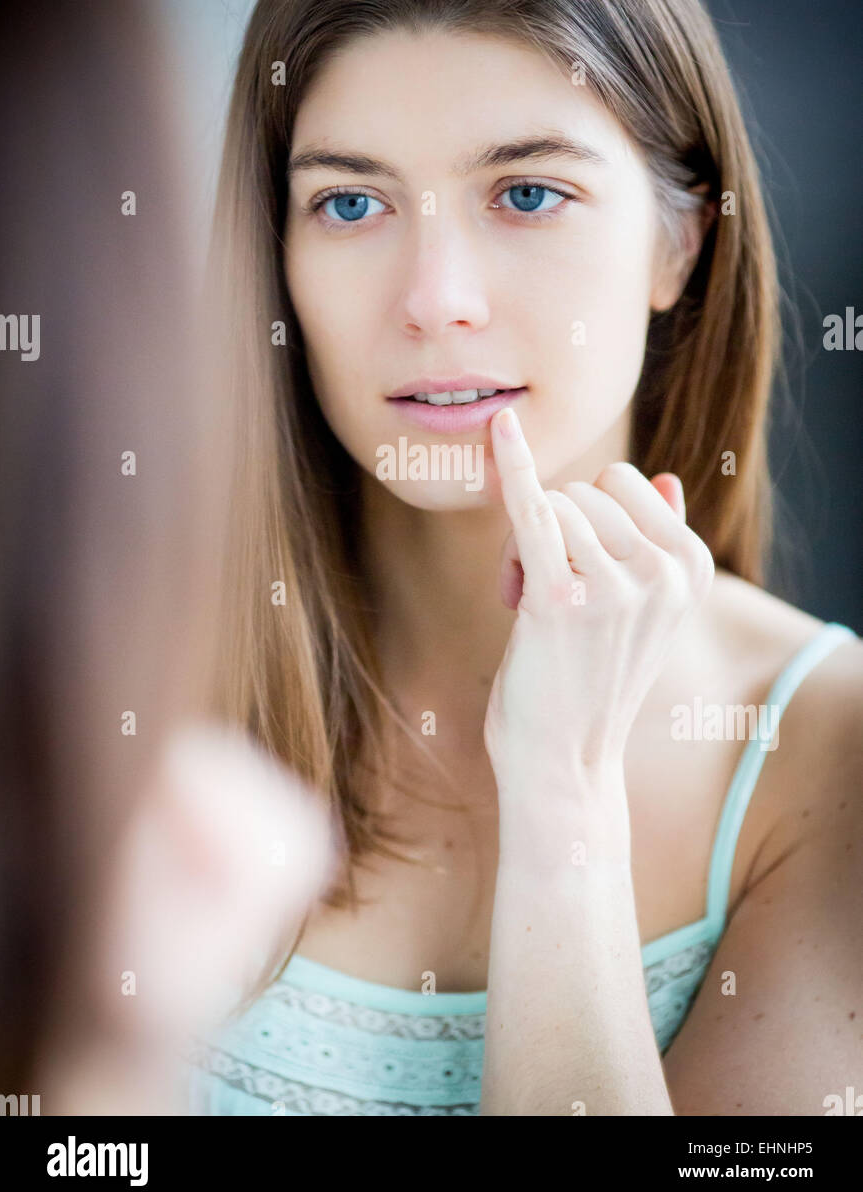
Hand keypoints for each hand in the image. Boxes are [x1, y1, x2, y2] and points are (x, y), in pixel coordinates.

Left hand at [483, 407, 713, 805]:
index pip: (623, 484)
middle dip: (552, 532)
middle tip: (548, 603)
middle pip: (582, 491)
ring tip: (532, 611)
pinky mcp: (561, 597)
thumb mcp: (643, 612)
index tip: (580, 578)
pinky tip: (499, 429)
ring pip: (550, 505)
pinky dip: (511, 466)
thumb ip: (657, 543)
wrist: (562, 762)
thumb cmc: (591, 679)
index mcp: (693, 566)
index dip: (586, 520)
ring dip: (522, 550)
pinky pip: (531, 510)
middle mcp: (664, 571)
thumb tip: (662, 477)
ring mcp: (617, 584)